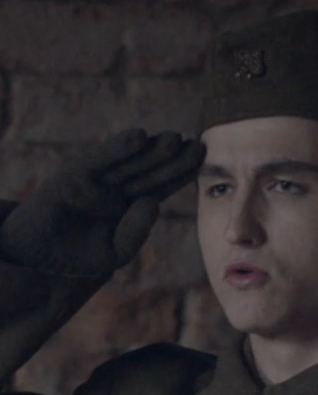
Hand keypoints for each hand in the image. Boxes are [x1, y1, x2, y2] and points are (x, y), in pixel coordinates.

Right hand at [0, 128, 204, 274]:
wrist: (38, 256)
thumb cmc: (78, 255)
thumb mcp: (116, 250)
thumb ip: (136, 231)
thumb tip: (152, 203)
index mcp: (129, 204)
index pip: (160, 186)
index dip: (180, 174)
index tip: (202, 161)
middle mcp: (115, 187)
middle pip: (149, 171)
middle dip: (173, 159)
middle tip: (199, 146)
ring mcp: (95, 178)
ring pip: (128, 162)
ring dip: (151, 150)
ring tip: (175, 139)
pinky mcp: (74, 174)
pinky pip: (99, 160)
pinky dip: (117, 148)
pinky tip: (139, 137)